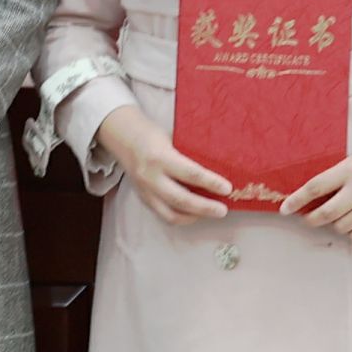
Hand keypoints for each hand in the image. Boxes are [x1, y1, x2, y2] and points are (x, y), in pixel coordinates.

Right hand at [94, 106, 238, 224]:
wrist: (123, 138)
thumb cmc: (153, 134)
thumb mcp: (172, 138)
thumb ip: (188, 155)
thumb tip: (218, 168)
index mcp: (159, 157)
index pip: (190, 173)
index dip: (211, 182)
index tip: (227, 188)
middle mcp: (150, 177)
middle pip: (180, 199)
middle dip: (204, 207)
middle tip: (223, 210)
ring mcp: (144, 191)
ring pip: (170, 214)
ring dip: (194, 216)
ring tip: (211, 213)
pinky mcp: (142, 199)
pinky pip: (163, 214)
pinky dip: (181, 216)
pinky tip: (194, 213)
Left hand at [284, 134, 351, 242]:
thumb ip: (335, 177)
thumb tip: (310, 198)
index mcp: (350, 169)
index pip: (316, 187)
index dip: (297, 200)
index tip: (285, 209)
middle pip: (327, 213)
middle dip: (311, 219)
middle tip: (308, 218)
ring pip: (342, 226)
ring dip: (333, 225)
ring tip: (337, 215)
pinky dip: (350, 232)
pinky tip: (351, 222)